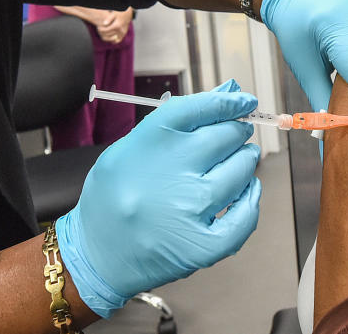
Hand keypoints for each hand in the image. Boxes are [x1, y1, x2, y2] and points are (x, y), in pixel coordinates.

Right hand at [55, 79, 261, 316]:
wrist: (96, 253)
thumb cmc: (113, 195)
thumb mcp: (132, 147)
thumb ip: (179, 120)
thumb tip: (228, 94)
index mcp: (150, 140)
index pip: (203, 107)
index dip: (230, 102)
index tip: (244, 101)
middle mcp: (173, 171)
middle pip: (226, 136)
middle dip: (236, 133)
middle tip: (234, 136)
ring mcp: (190, 209)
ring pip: (241, 172)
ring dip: (244, 163)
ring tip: (235, 164)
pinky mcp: (202, 246)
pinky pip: (245, 216)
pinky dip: (250, 201)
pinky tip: (246, 192)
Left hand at [97, 9, 131, 42]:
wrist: (128, 14)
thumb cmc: (119, 13)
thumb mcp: (114, 14)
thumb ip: (109, 19)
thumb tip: (104, 24)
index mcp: (117, 25)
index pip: (106, 30)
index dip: (101, 29)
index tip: (98, 27)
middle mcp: (120, 31)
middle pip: (109, 35)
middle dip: (103, 33)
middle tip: (99, 30)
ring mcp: (123, 33)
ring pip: (113, 40)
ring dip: (107, 37)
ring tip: (103, 33)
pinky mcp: (124, 34)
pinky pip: (117, 40)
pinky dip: (113, 40)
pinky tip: (109, 36)